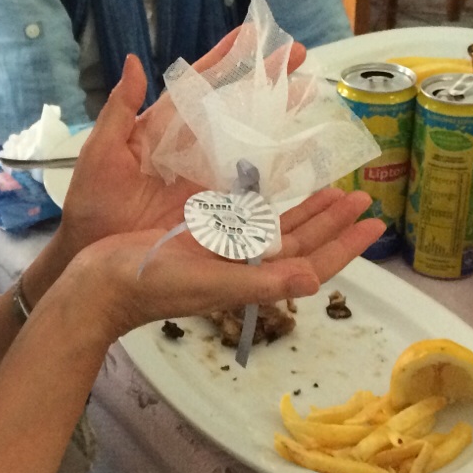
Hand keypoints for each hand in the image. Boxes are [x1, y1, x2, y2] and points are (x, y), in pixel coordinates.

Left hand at [56, 33, 310, 253]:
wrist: (94, 250)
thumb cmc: (91, 201)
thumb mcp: (100, 152)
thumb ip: (119, 109)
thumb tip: (132, 60)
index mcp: (165, 126)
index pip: (200, 83)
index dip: (226, 57)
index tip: (254, 31)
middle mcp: (192, 145)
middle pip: (236, 104)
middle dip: (266, 77)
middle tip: (298, 52)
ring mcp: (208, 174)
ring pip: (250, 137)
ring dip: (279, 114)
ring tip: (309, 91)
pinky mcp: (217, 205)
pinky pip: (252, 183)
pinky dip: (278, 167)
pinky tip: (304, 153)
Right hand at [65, 187, 382, 342]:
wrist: (99, 284)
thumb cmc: (150, 286)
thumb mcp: (209, 282)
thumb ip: (261, 282)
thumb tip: (314, 281)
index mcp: (251, 279)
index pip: (311, 262)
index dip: (345, 245)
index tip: (374, 222)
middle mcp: (242, 266)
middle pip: (301, 243)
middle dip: (333, 221)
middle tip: (362, 195)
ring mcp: (221, 252)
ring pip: (276, 229)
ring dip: (306, 210)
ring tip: (333, 188)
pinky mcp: (198, 237)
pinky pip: (243, 218)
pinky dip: (265, 203)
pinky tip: (272, 187)